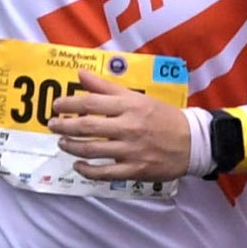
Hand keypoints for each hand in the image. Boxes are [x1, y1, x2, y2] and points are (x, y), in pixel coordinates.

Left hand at [49, 70, 193, 182]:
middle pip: (86, 127)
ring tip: (63, 143)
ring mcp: (132, 150)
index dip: (69, 104)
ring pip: (92, 150)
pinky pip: (105, 173)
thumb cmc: (163, 117)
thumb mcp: (138, 97)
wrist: (193, 141)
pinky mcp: (136, 169)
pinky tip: (79, 166)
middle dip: (64, 126)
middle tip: (53, 125)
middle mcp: (129, 127)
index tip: (57, 105)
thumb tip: (81, 74)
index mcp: (130, 107)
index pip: (91, 103)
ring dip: (71, 147)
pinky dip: (87, 170)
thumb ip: (107, 88)